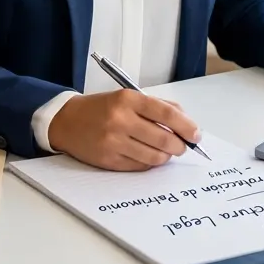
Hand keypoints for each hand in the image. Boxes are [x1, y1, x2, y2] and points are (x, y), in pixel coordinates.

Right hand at [47, 90, 201, 170]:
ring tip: (166, 151)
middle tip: (183, 146)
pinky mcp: (109, 160)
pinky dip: (150, 162)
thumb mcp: (128, 97)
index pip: (166, 114)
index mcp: (128, 99)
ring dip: (166, 156)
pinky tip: (148, 155)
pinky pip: (140, 166)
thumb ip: (157, 106)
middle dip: (180, 145)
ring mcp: (114, 142)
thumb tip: (186, 122)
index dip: (186, 126)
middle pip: (164, 138)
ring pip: (155, 156)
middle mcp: (121, 120)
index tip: (196, 134)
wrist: (67, 122)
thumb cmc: (101, 108)